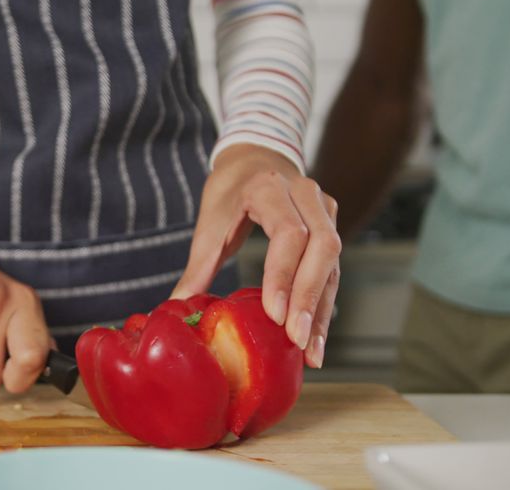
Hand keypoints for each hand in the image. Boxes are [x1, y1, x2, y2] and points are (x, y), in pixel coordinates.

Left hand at [171, 144, 340, 368]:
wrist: (256, 158)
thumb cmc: (229, 192)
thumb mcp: (210, 224)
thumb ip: (198, 267)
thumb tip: (176, 308)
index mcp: (270, 188)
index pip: (288, 233)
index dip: (282, 274)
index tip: (274, 314)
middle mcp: (306, 195)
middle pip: (322, 248)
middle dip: (309, 298)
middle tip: (296, 340)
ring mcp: (324, 209)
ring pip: (333, 263)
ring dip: (322, 310)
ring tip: (311, 352)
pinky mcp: (331, 226)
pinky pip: (333, 269)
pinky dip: (324, 305)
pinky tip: (315, 338)